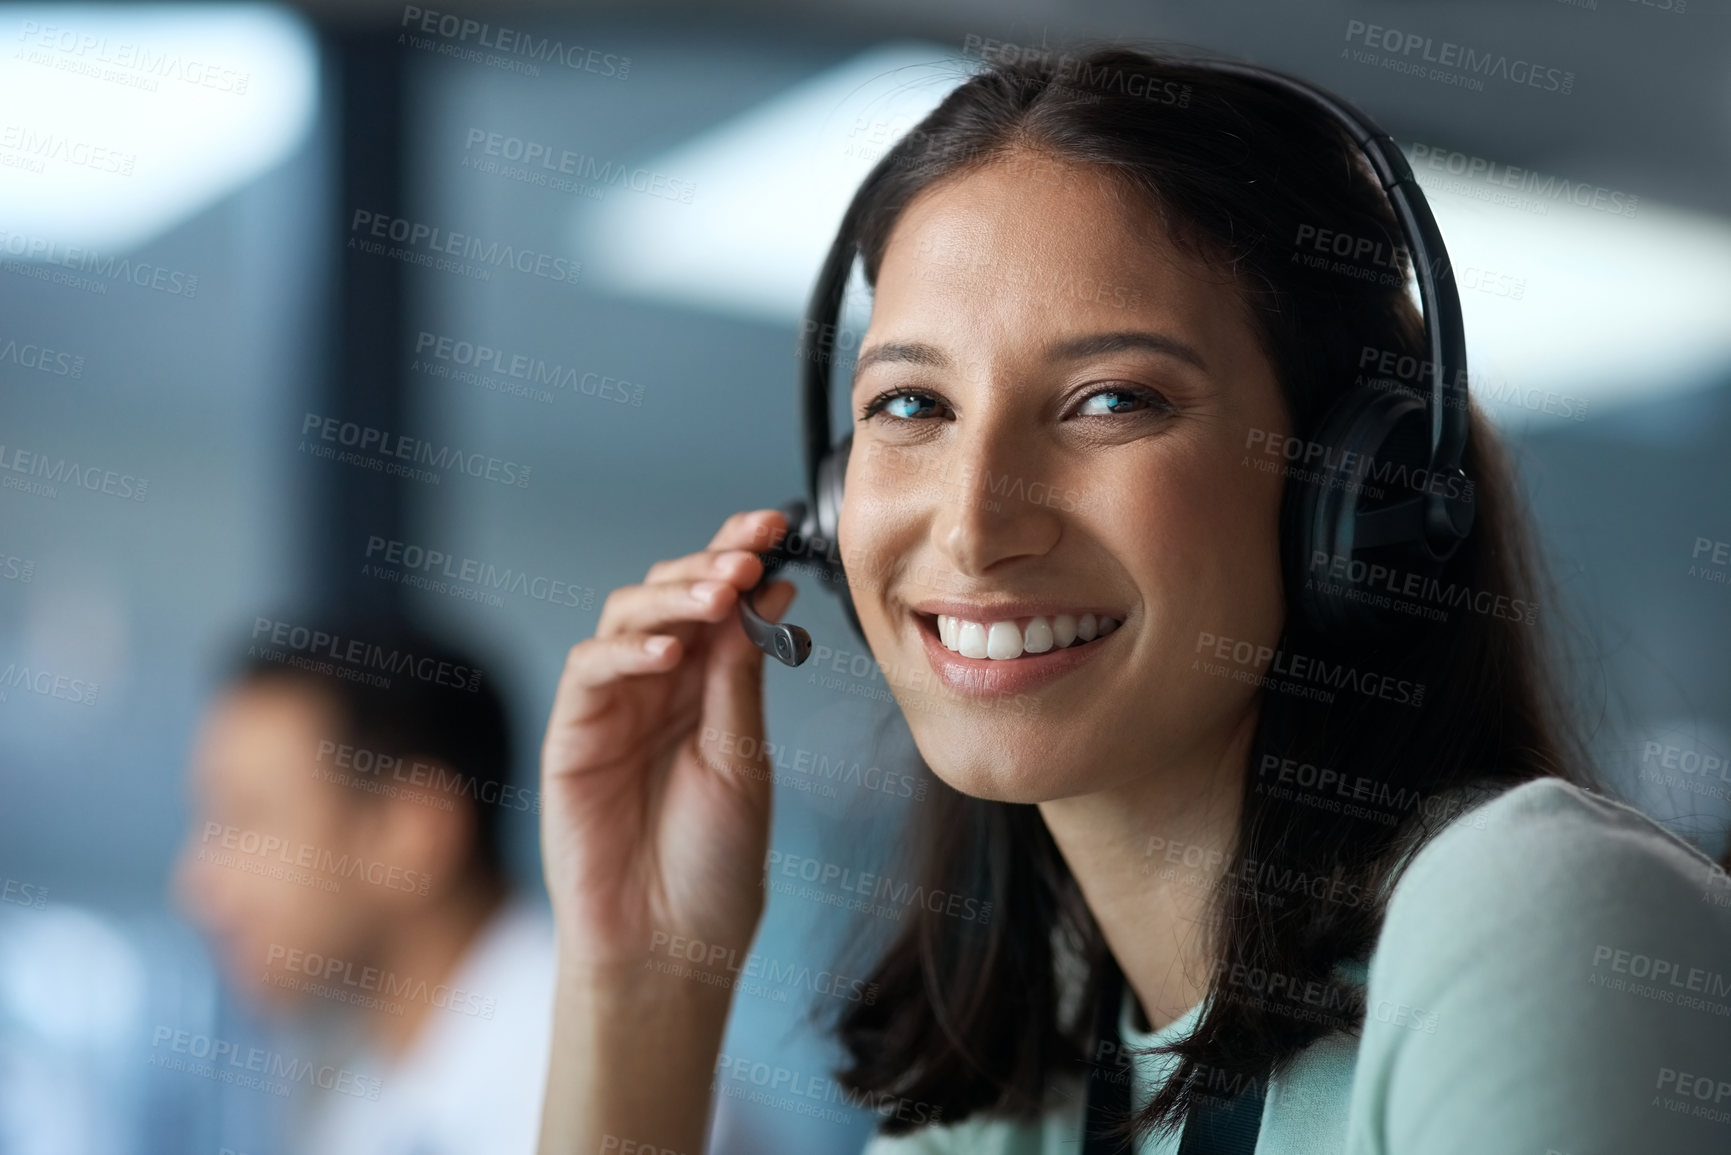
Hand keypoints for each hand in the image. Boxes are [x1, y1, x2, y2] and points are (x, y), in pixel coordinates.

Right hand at [539, 508, 796, 978]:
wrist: (670, 949)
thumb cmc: (714, 867)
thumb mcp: (744, 760)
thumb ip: (743, 677)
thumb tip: (771, 591)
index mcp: (711, 687)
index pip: (723, 602)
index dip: (744, 555)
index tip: (779, 526)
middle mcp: (660, 686)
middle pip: (671, 593)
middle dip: (711, 561)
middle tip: (750, 550)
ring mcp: (613, 706)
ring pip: (626, 616)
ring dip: (673, 595)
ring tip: (719, 594)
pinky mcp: (572, 734)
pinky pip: (589, 671)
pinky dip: (626, 651)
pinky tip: (667, 652)